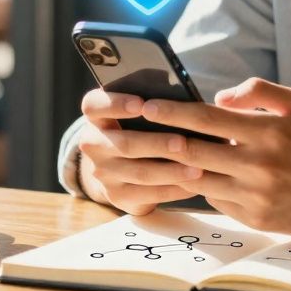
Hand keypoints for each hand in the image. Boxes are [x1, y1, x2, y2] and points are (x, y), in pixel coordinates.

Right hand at [74, 88, 199, 214]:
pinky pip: (148, 195)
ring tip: (197, 168)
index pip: (93, 106)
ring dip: (170, 171)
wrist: (116, 167)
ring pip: (139, 173)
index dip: (116, 104)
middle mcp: (93, 144)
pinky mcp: (117, 195)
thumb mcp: (133, 113)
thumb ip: (150, 104)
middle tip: (182, 143)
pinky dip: (173, 190)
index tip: (141, 104)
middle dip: (156, 144)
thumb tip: (180, 95)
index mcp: (96, 117)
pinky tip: (194, 184)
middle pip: (123, 144)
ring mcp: (103, 173)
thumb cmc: (136, 128)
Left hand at [139, 77, 290, 236]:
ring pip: (201, 179)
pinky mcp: (256, 218)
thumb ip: (258, 92)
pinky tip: (197, 174)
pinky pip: (217, 200)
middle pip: (194, 151)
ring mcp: (256, 195)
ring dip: (178, 166)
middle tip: (138, 131)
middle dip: (162, 139)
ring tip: (158, 153)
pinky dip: (204, 186)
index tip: (148, 107)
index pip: (207, 120)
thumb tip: (219, 98)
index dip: (173, 112)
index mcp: (267, 132)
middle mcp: (259, 165)